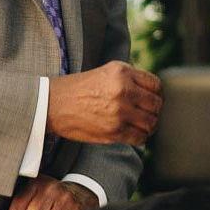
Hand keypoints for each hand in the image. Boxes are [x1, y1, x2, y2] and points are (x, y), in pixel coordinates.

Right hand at [47, 61, 162, 145]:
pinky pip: (140, 137)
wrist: (53, 104)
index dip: (157, 94)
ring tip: (140, 125)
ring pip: (151, 123)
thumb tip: (152, 93)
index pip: (156, 85)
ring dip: (148, 126)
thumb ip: (130, 79)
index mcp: (122, 72)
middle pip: (156, 105)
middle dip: (154, 111)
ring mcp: (120, 112)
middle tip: (147, 114)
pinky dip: (140, 137)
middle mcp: (123, 90)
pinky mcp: (114, 131)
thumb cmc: (78, 88)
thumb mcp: (106, 72)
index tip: (152, 100)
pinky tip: (133, 134)